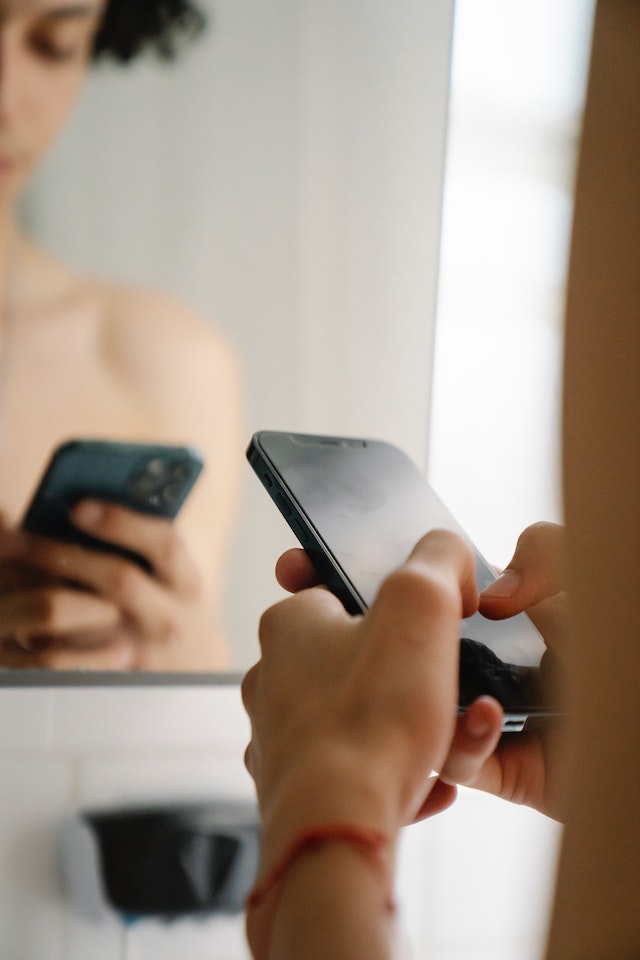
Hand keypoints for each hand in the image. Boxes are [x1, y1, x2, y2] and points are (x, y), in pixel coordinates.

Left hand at [0, 502, 217, 669]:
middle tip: (16, 536)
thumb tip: (74, 511)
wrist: (189, 662)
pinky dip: (38, 626)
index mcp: (187, 582)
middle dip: (66, 554)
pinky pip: (69, 653)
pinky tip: (14, 601)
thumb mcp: (171, 574)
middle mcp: (171, 619)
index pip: (164, 545)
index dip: (122, 523)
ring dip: (41, 590)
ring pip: (86, 622)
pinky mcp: (114, 678)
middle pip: (121, 581)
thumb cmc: (168, 600)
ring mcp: (143, 653)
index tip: (77, 506)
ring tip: (7, 562)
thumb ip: (140, 544)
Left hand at [274, 522, 566, 820]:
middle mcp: (272, 677)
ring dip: (410, 727)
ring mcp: (280, 736)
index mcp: (289, 626)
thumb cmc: (371, 714)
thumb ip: (438, 559)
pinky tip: (432, 786)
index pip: (331, 585)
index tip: (416, 613)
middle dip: (408, 672)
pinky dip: (398, 773)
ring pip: (361, 717)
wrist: (339, 828)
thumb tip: (448, 553)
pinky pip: (358, 769)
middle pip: (355, 656)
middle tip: (444, 686)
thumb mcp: (420, 605)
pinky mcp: (295, 787)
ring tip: (449, 741)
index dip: (380, 593)